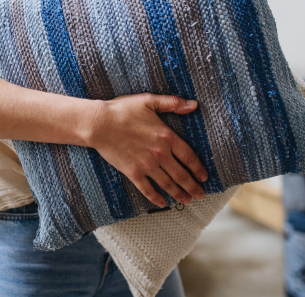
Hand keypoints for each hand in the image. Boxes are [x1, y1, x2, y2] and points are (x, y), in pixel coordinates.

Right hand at [85, 94, 207, 207]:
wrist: (99, 124)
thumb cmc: (123, 110)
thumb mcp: (149, 101)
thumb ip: (172, 103)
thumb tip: (194, 105)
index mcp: (167, 137)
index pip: (189, 157)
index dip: (198, 169)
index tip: (204, 177)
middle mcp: (160, 154)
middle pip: (181, 174)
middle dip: (193, 186)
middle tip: (200, 195)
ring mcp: (146, 165)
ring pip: (167, 184)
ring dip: (179, 194)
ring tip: (187, 201)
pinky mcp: (132, 172)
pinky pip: (147, 189)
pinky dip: (156, 198)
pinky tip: (162, 203)